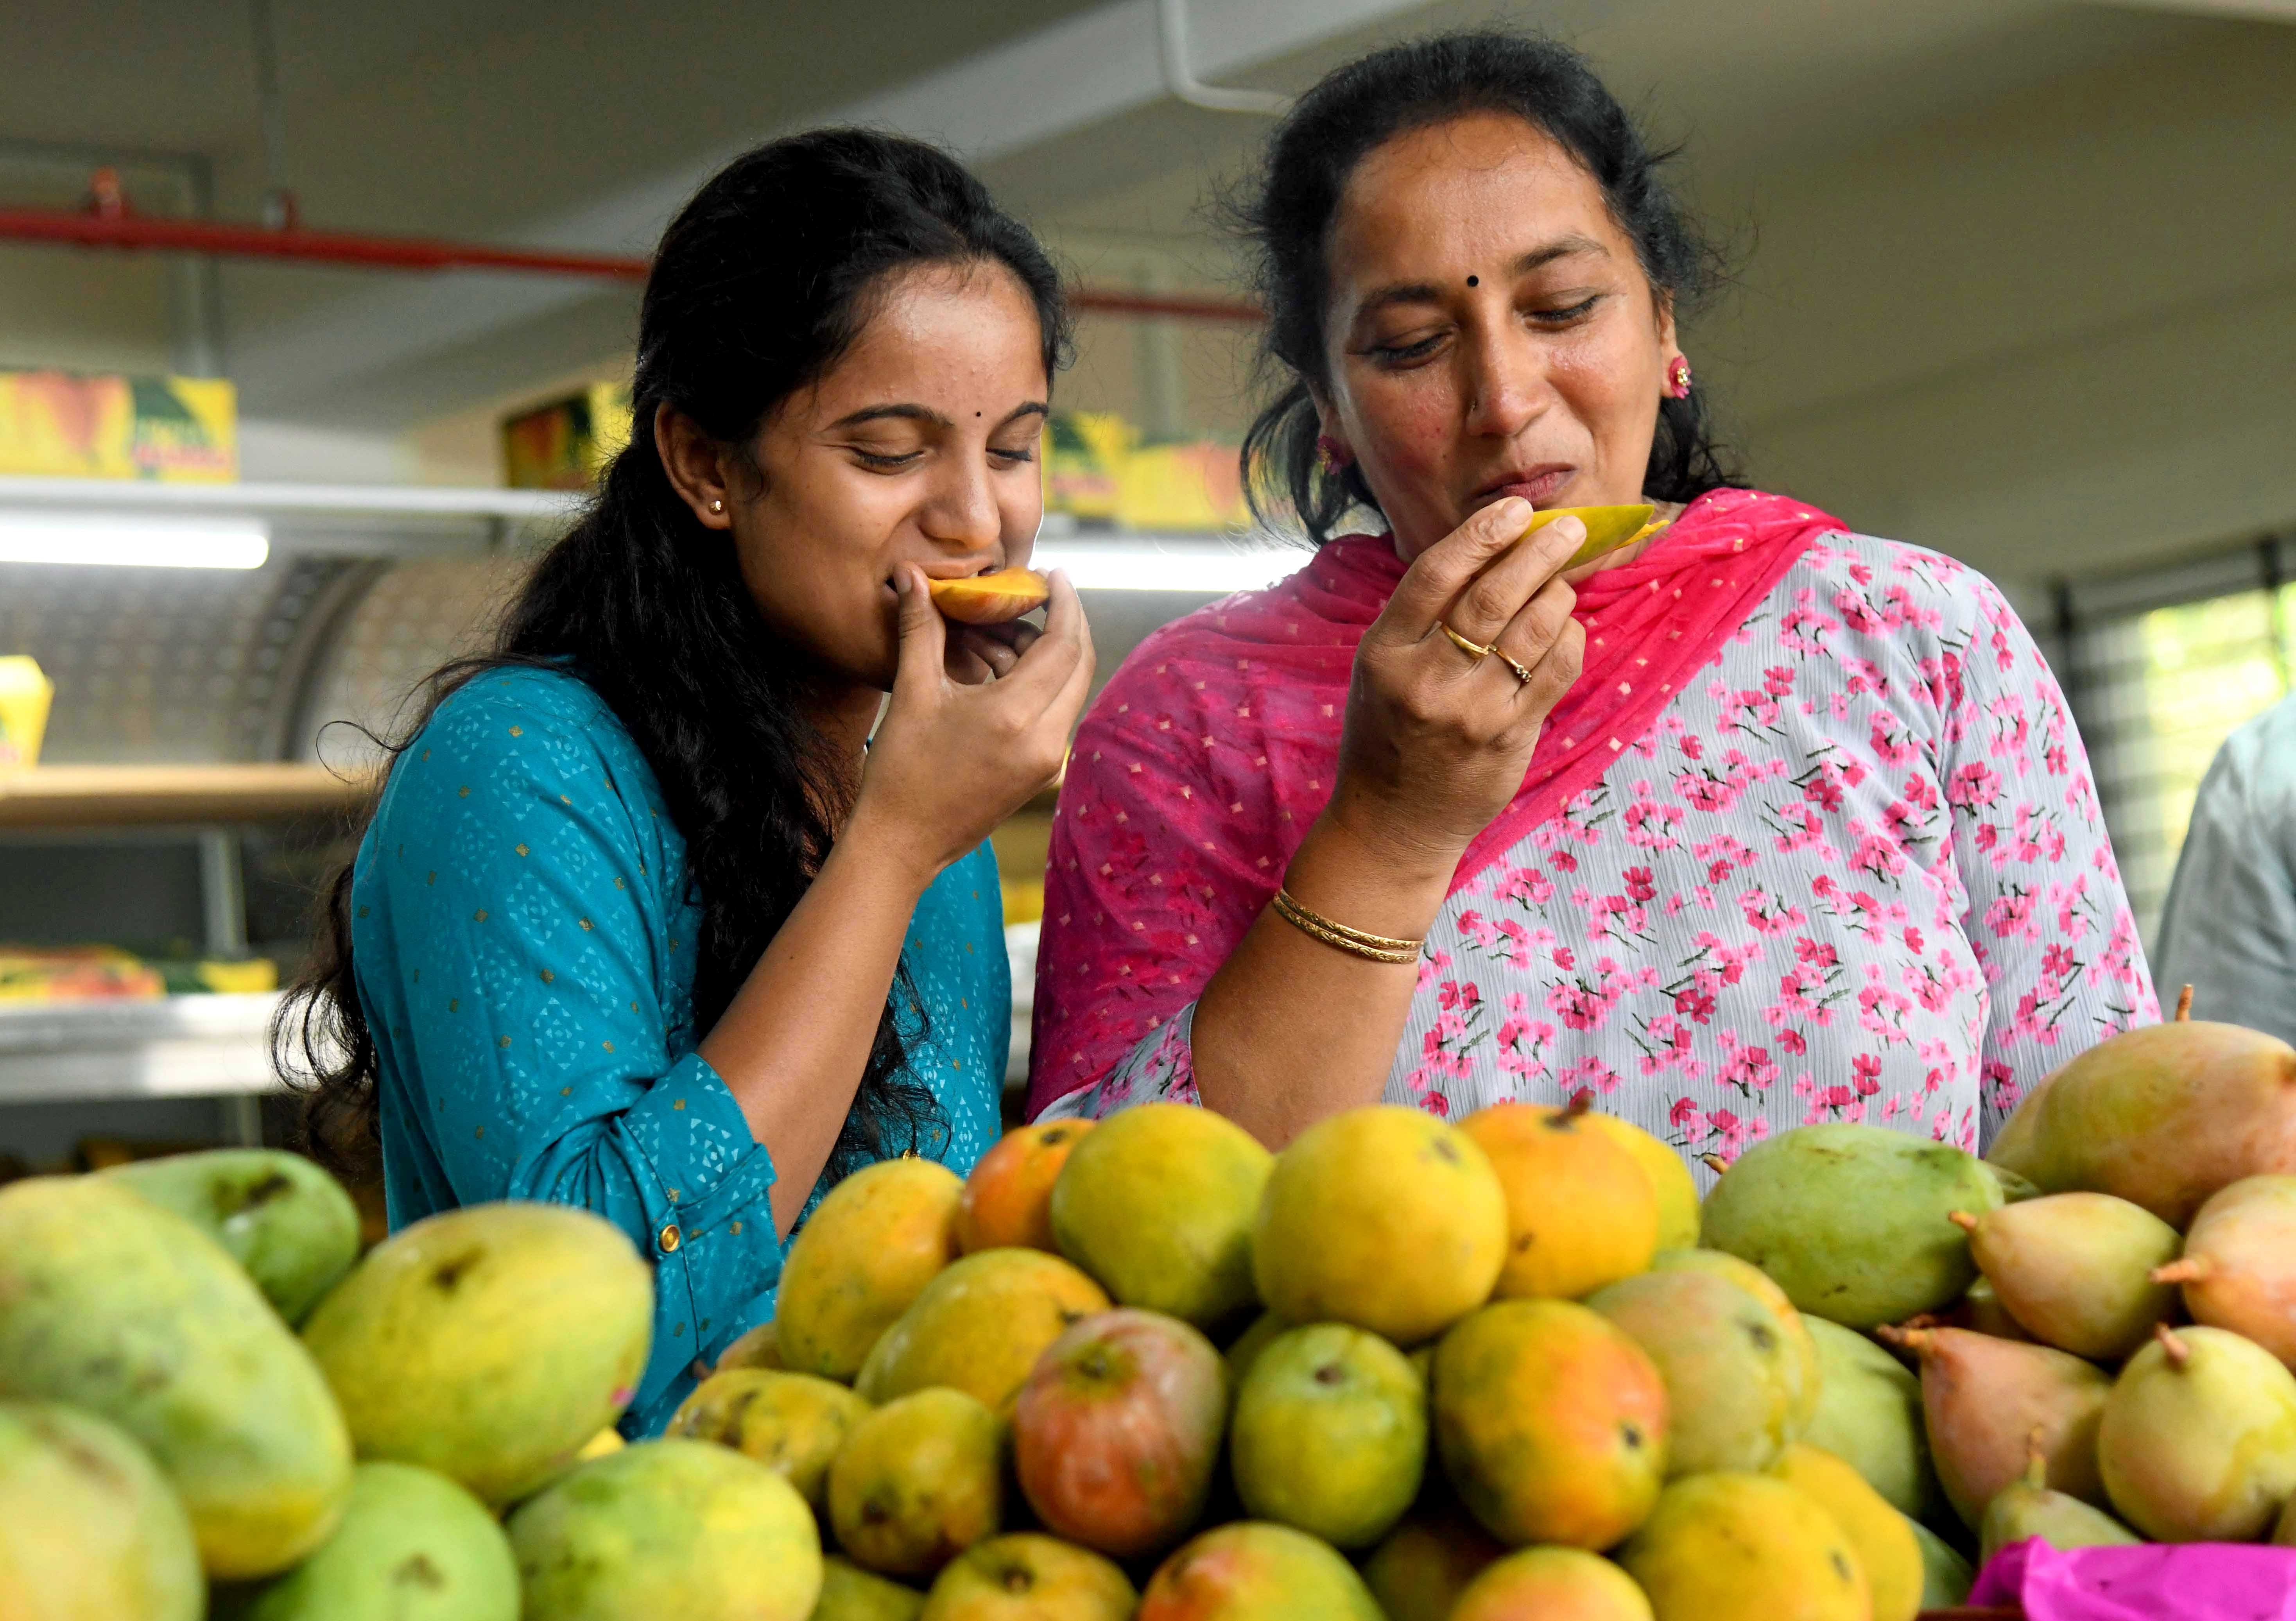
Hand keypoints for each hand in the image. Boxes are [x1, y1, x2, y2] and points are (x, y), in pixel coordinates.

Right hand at [853, 564, 1094, 884]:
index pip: (1065, 644)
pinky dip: (1035, 684)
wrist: (901, 844)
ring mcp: (1050, 762)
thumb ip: (920, 627)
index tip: (1054, 574)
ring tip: (996, 632)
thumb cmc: (901, 771)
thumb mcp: (912, 692)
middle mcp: (1047, 741)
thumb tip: (911, 574)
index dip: (1065, 603)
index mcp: (1017, 717)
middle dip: (1061, 623)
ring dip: (1042, 654)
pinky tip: (997, 668)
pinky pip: (1054, 714)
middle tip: (1035, 594)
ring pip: (1067, 688)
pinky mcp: (1042, 774)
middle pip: (1078, 664)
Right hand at [1328, 497, 1585, 871]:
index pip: (1437, 574)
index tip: (1516, 508)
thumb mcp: (1381, 667)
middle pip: (1494, 595)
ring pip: (1533, 629)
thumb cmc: (1389, 731)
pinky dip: (1570, 639)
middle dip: (1539, 550)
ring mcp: (1471, 711)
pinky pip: (1555, 671)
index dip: (1481, 533)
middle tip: (1568, 527)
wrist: (1393, 822)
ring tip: (1563, 581)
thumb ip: (1423, 615)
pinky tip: (1565, 630)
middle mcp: (1426, 679)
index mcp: (1385, 653)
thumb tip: (1491, 547)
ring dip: (1559, 593)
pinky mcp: (1509, 737)